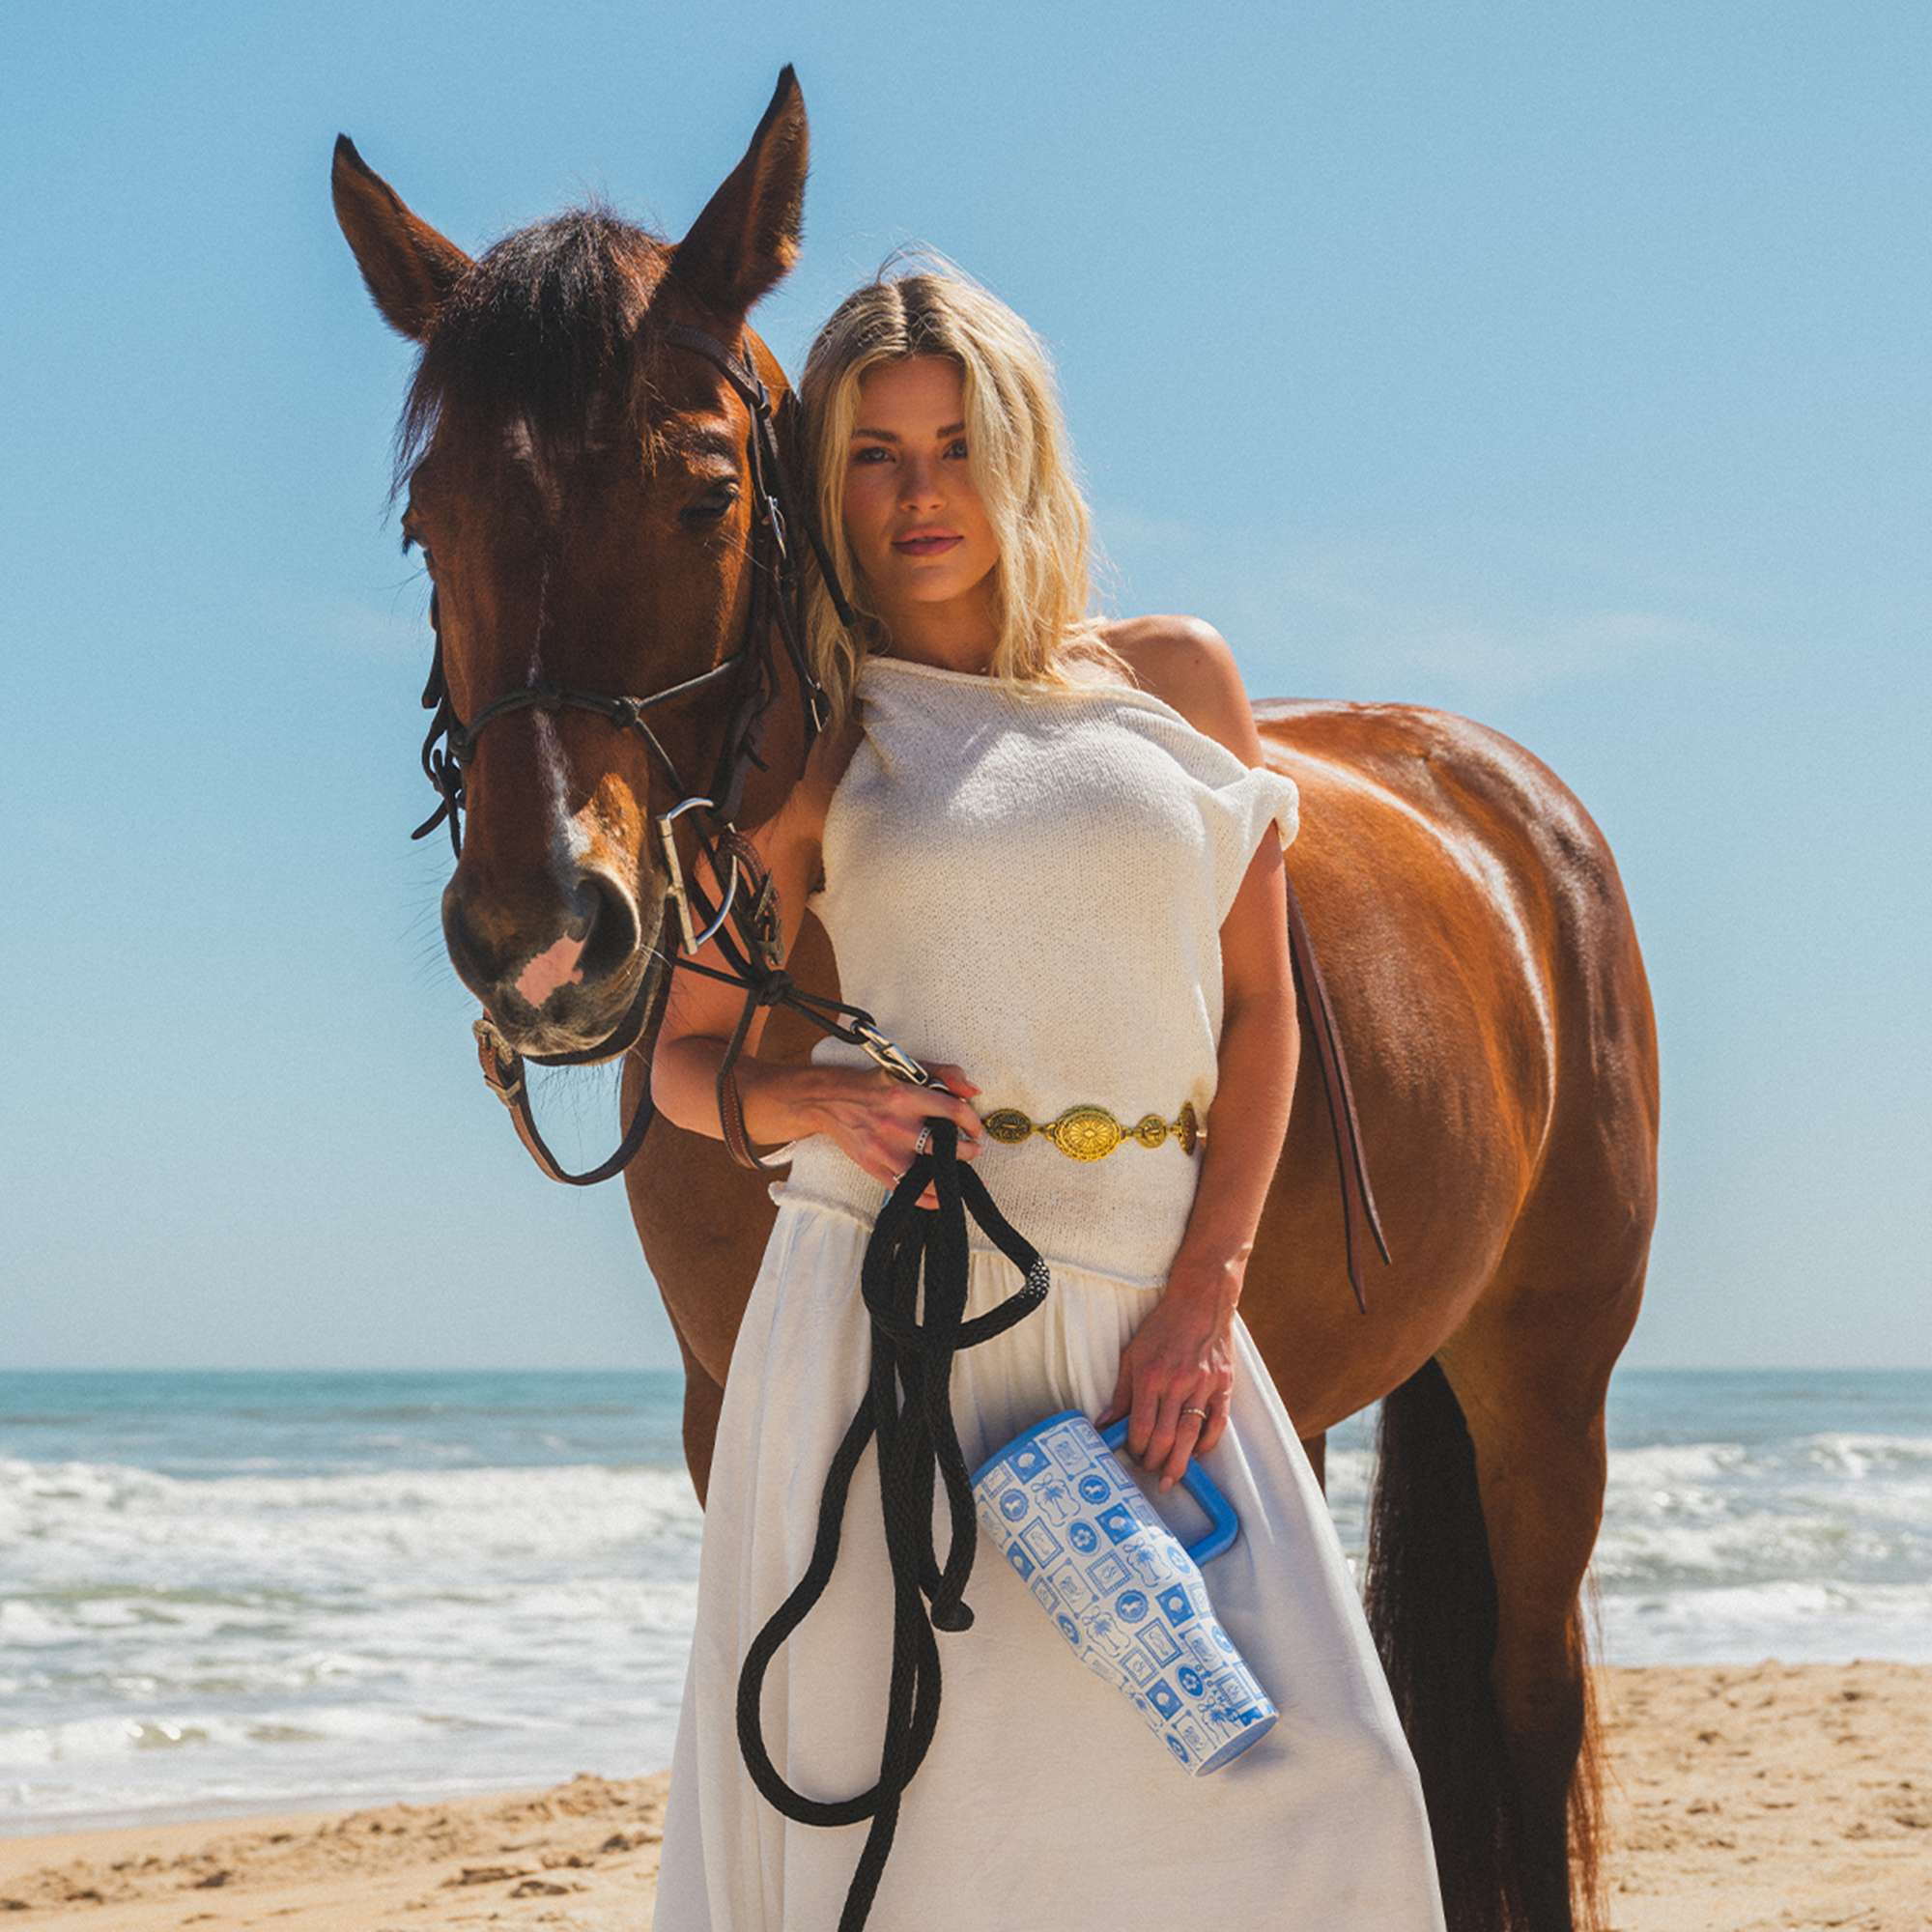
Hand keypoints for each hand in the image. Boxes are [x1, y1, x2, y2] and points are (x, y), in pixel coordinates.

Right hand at [815, 1062, 983, 1204]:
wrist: (831, 1100)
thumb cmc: (875, 1084)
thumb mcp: (909, 1068)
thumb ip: (946, 1073)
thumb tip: (973, 1091)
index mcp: (906, 1096)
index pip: (953, 1111)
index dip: (972, 1122)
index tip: (976, 1129)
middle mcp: (896, 1124)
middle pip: (944, 1147)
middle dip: (968, 1152)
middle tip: (973, 1150)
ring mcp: (884, 1149)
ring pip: (928, 1176)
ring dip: (950, 1177)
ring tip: (959, 1172)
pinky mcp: (873, 1166)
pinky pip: (907, 1191)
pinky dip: (928, 1198)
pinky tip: (940, 1193)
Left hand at [1095, 1263, 1238, 1491]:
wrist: (1200, 1303)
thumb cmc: (1162, 1328)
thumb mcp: (1132, 1354)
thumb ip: (1121, 1392)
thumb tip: (1105, 1423)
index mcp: (1150, 1376)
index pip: (1140, 1425)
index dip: (1135, 1447)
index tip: (1133, 1455)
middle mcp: (1176, 1384)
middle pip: (1165, 1437)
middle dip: (1154, 1461)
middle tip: (1150, 1471)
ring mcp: (1202, 1386)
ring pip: (1190, 1436)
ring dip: (1179, 1463)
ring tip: (1171, 1479)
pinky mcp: (1223, 1385)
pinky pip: (1218, 1423)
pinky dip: (1208, 1444)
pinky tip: (1198, 1453)